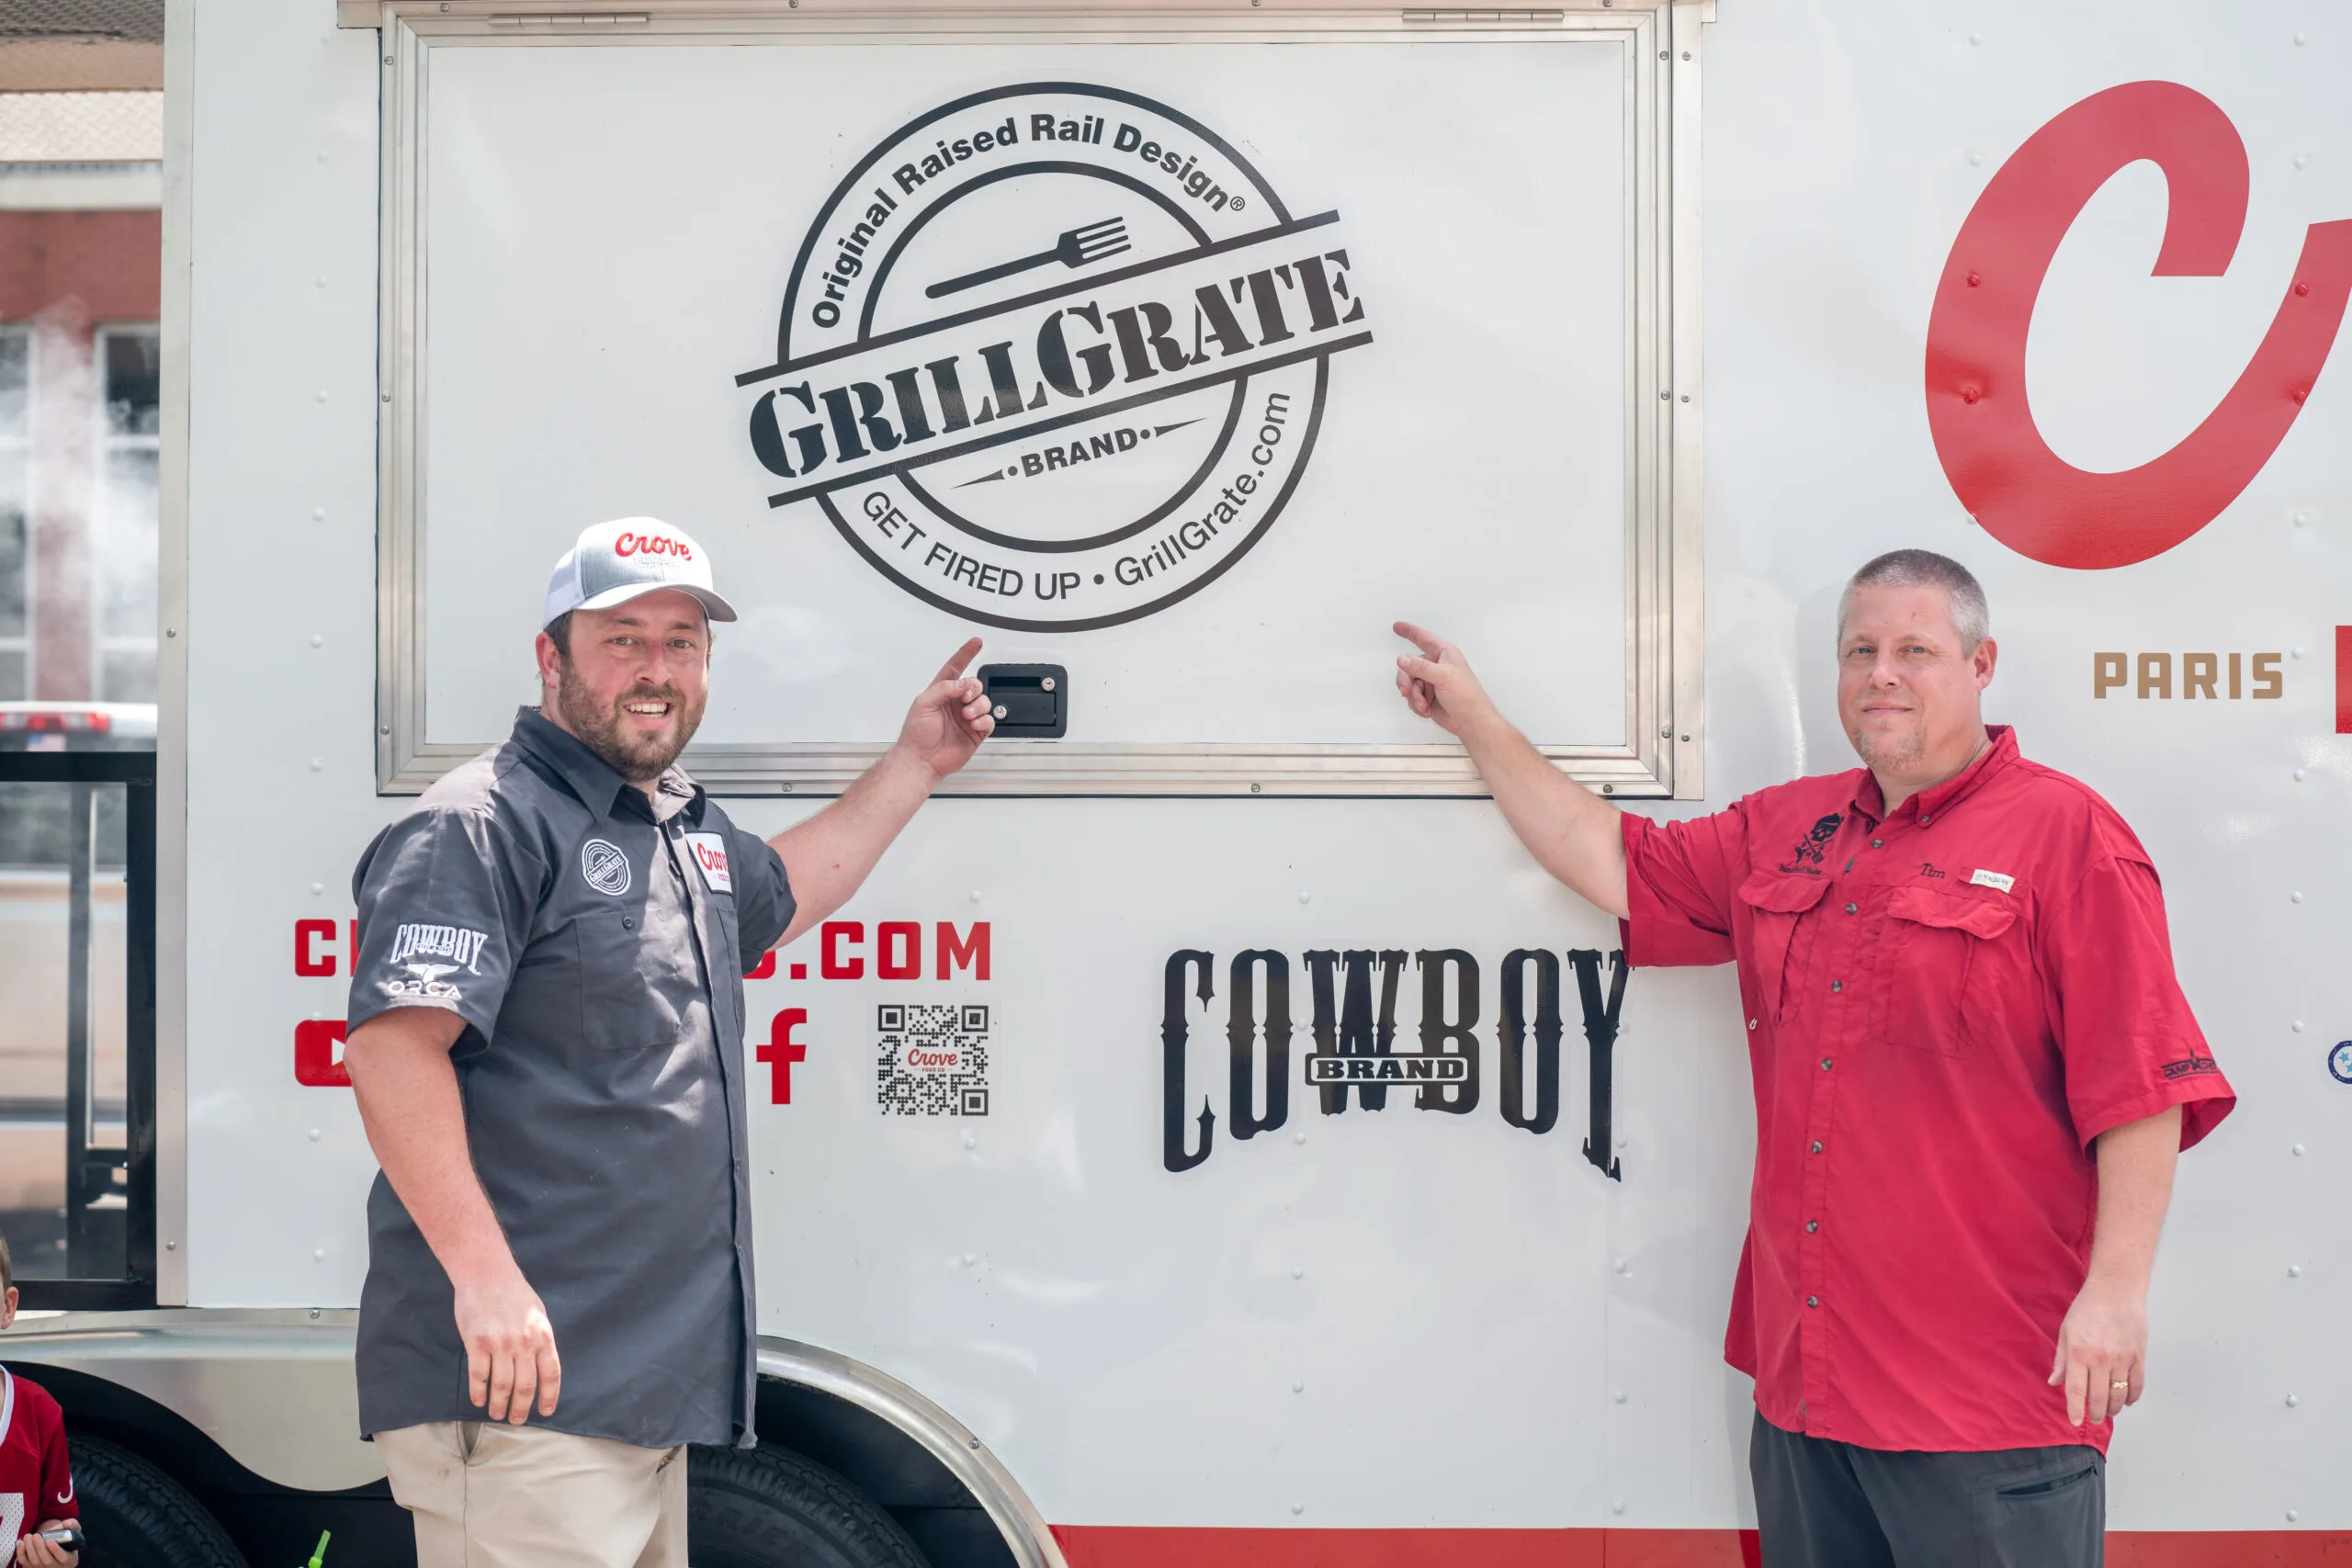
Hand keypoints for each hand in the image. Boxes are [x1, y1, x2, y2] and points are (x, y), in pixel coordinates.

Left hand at [15, 1521, 75, 1566]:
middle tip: (36, 1535)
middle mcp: (56, 1567)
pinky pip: (24, 1562)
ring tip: (28, 1536)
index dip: (56, 1550)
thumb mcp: (73, 1531)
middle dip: (40, 1548)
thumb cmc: (65, 1538)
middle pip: (47, 1561)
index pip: (64, 1558)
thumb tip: (67, 1524)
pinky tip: (21, 1543)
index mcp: (70, 1559)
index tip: (49, 1540)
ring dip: (30, 1548)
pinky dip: (21, 1553)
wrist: (54, 1544)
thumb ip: (73, 1525)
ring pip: (35, 1562)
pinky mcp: (31, 1567)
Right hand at [454, 1267, 560, 1423]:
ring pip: (502, 1385)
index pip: (551, 1374)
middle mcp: (524, 1343)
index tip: (545, 1412)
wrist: (487, 1274)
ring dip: (499, 1404)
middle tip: (516, 1420)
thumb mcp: (538, 1315)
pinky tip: (478, 1400)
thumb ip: (540, 1340)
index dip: (549, 1396)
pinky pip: (479, 1375)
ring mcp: (500, 1344)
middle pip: (525, 1385)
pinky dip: (478, 1391)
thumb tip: (541, 1365)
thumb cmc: (514, 1294)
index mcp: (543, 1336)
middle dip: (521, 1407)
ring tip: (496, 1414)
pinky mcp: (477, 1343)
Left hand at [894, 637, 994, 779]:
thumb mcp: (923, 703)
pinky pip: (989, 721)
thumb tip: (962, 683)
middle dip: (973, 689)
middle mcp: (955, 703)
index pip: (955, 668)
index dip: (966, 654)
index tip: (976, 643)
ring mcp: (966, 718)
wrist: (922, 759)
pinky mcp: (975, 733)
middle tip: (965, 698)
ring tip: (967, 716)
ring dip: (978, 706)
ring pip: (984, 702)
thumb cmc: (916, 734)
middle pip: (975, 685)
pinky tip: (974, 725)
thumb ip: (943, 688)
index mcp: (941, 692)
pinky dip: (984, 720)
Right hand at [1393, 622, 1497, 739]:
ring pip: (1409, 683)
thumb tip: (1401, 659)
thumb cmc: (1465, 695)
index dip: (1409, 631)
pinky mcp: (1428, 697)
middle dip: (1407, 681)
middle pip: (1409, 666)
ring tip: (1424, 705)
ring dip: (1413, 696)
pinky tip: (1426, 710)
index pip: (1423, 637)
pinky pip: (1412, 697)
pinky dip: (1416, 704)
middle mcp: (1436, 665)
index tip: (1396, 626)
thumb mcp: (1443, 677)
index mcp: (1443, 653)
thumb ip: (1420, 667)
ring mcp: (1431, 681)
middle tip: (1407, 692)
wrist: (1471, 722)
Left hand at [2047, 1274, 2146, 1426]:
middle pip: (2099, 1398)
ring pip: (2119, 1395)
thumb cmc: (2087, 1309)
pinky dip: (2132, 1397)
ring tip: (2109, 1411)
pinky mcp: (2138, 1357)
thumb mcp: (2066, 1331)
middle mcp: (2100, 1360)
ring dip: (2114, 1408)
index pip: (2076, 1391)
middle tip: (2095, 1419)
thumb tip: (2054, 1382)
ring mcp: (2122, 1359)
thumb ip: (2061, 1360)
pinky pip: (2137, 1385)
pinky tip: (2126, 1401)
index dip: (2075, 1410)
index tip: (2075, 1422)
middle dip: (2097, 1414)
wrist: (2116, 1291)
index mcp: (2079, 1353)